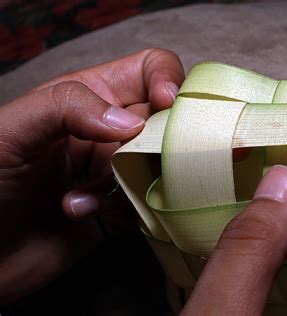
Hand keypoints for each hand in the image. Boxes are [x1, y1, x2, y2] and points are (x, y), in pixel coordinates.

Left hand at [0, 48, 183, 302]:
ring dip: (126, 182)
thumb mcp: (11, 129)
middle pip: (164, 120)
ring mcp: (117, 170)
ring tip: (79, 197)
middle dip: (153, 141)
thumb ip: (67, 107)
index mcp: (88, 97)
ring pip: (161, 164)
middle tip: (122, 162)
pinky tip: (80, 212)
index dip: (167, 78)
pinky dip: (120, 209)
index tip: (166, 103)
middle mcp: (108, 130)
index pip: (149, 70)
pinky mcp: (120, 208)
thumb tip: (132, 123)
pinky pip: (148, 202)